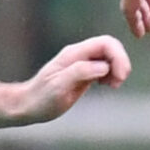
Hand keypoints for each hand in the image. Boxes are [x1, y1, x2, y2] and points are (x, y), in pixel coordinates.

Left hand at [12, 35, 132, 124]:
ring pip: (109, 57)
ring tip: (112, 86)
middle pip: (111, 47)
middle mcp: (80, 54)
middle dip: (121, 63)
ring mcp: (82, 63)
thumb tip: (103, 66)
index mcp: (74, 54)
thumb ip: (80, 72)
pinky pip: (105, 67)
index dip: (118, 57)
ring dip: (117, 70)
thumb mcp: (59, 86)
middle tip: (118, 83)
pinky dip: (111, 75)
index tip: (119, 77)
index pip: (106, 43)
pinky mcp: (84, 73)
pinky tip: (106, 86)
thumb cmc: (41, 98)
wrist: (29, 106)